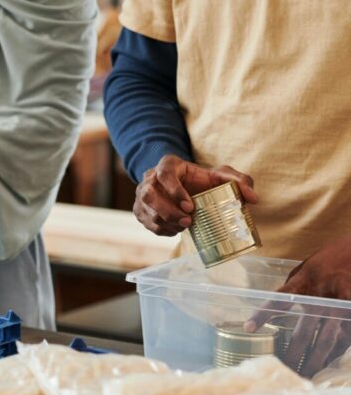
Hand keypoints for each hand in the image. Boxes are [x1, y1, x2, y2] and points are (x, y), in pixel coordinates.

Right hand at [134, 155, 258, 235]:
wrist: (183, 186)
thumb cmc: (201, 180)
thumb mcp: (221, 175)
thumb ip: (240, 181)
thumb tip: (253, 199)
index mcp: (168, 165)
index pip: (164, 174)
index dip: (174, 190)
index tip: (190, 206)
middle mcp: (150, 178)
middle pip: (150, 195)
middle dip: (168, 211)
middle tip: (188, 222)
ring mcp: (142, 195)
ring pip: (146, 210)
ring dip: (165, 222)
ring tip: (184, 227)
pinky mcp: (140, 210)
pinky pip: (146, 222)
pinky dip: (161, 229)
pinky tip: (176, 229)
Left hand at [245, 235, 350, 375]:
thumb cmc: (327, 260)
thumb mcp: (304, 269)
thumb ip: (292, 289)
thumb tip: (274, 310)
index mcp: (303, 283)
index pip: (278, 301)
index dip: (262, 315)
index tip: (248, 329)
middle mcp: (321, 296)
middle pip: (303, 333)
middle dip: (292, 355)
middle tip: (283, 371)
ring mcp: (340, 307)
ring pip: (326, 341)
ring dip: (315, 361)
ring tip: (304, 375)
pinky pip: (345, 339)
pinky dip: (334, 354)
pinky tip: (325, 364)